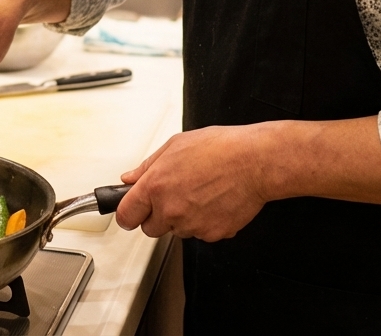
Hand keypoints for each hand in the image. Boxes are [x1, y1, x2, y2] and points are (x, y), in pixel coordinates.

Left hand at [116, 125, 267, 241]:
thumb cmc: (218, 148)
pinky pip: (199, 233)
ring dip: (180, 218)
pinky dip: (202, 222)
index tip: (129, 213)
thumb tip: (130, 179)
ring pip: (176, 230)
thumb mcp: (174, 146)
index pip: (127, 216)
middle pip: (150, 229)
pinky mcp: (213, 234)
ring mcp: (192, 225)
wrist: (253, 162)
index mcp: (156, 186)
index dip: (126, 214)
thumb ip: (147, 167)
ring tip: (197, 192)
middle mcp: (171, 210)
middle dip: (155, 216)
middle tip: (169, 196)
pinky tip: (211, 201)